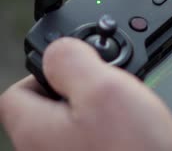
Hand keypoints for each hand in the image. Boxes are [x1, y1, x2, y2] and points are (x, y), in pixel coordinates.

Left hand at [0, 38, 171, 150]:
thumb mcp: (105, 88)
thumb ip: (73, 60)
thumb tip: (58, 49)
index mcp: (35, 130)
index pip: (17, 91)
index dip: (50, 73)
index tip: (82, 71)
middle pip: (50, 112)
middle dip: (84, 96)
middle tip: (116, 95)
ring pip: (76, 131)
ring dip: (102, 118)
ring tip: (131, 119)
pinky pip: (95, 147)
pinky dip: (113, 139)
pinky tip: (134, 140)